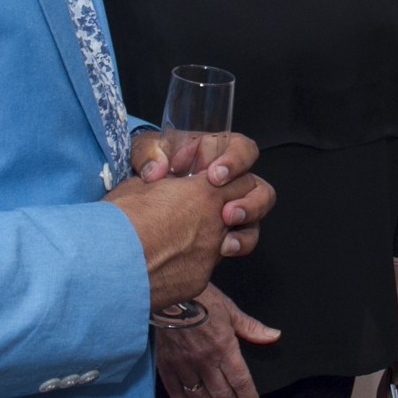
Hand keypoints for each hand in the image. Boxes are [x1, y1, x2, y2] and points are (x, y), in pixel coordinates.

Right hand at [106, 150, 275, 310]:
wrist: (107, 266)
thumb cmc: (118, 222)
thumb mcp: (137, 185)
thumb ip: (162, 181)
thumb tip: (162, 180)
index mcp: (204, 193)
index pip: (242, 180)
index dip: (235, 180)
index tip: (223, 183)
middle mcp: (215, 224)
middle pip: (250, 208)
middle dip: (243, 207)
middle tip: (227, 209)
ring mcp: (210, 255)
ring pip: (234, 241)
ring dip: (224, 237)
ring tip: (199, 237)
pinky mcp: (199, 281)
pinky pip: (207, 267)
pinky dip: (195, 262)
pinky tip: (171, 261)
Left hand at [132, 130, 271, 248]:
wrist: (140, 202)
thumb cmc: (149, 166)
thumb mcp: (144, 151)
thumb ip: (148, 154)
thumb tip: (157, 168)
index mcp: (215, 152)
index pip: (240, 149)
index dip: (235, 161)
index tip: (215, 176)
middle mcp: (228, 178)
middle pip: (256, 184)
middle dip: (248, 198)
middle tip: (225, 211)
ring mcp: (229, 204)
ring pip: (258, 209)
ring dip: (249, 219)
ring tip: (229, 228)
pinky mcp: (225, 228)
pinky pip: (245, 235)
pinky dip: (241, 242)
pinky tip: (224, 249)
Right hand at [154, 284, 280, 397]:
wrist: (169, 293)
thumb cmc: (201, 298)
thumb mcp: (231, 310)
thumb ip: (251, 328)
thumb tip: (274, 336)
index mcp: (224, 347)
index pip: (241, 381)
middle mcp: (205, 361)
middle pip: (222, 393)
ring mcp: (184, 364)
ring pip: (199, 395)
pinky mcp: (167, 363)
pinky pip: (174, 389)